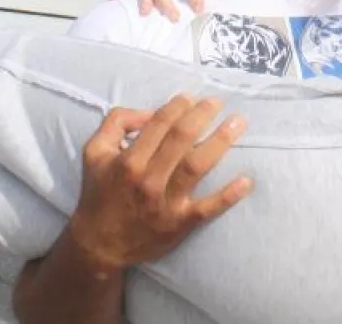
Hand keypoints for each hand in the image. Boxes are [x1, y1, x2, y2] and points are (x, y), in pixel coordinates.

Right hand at [67, 95, 253, 271]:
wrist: (100, 244)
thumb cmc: (101, 192)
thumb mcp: (95, 152)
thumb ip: (118, 122)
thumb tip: (149, 111)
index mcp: (129, 160)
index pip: (160, 124)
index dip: (178, 106)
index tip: (191, 97)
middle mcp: (148, 180)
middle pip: (181, 139)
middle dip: (202, 115)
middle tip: (218, 102)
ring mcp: (166, 203)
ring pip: (197, 167)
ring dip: (220, 142)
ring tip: (237, 124)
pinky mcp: (180, 224)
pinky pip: (207, 209)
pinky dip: (228, 196)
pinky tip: (246, 181)